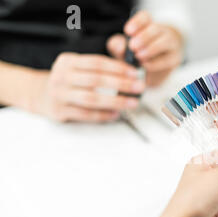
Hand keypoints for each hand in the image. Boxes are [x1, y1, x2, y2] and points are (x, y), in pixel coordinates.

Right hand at [28, 52, 144, 121]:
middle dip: (121, 84)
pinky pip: (86, 114)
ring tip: (132, 103)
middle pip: (96, 80)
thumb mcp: (77, 67)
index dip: (118, 67)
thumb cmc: (67, 80)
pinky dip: (103, 115)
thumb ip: (100, 67)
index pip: (97, 62)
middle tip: (139, 87)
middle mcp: (62, 76)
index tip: (135, 73)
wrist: (39, 94)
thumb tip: (130, 70)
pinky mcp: (60, 111)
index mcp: (68, 61)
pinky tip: (116, 114)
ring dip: (115, 101)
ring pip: (92, 99)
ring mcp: (59, 94)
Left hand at [107, 11, 183, 86]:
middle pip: (155, 29)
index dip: (137, 23)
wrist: (155, 71)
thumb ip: (118, 46)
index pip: (145, 17)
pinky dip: (155, 63)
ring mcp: (171, 45)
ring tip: (139, 56)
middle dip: (143, 37)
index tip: (127, 32)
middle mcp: (162, 32)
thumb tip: (119, 46)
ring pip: (164, 42)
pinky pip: (167, 59)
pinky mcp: (174, 59)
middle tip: (132, 46)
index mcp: (148, 25)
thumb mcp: (125, 50)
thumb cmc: (137, 55)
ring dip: (151, 49)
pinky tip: (146, 65)